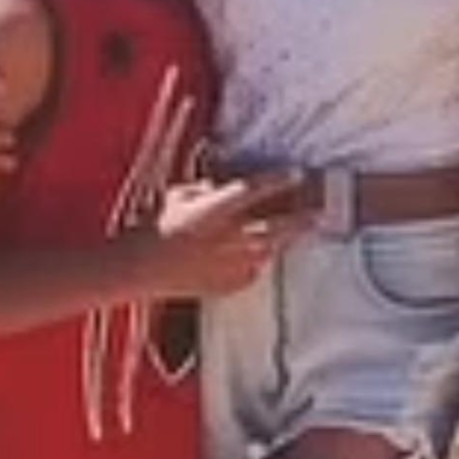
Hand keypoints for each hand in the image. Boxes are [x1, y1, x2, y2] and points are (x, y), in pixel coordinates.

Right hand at [143, 172, 311, 297]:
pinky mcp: (226, 286)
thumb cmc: (155, 226)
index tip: (300, 172)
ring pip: (268, 251)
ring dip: (284, 241)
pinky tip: (253, 255)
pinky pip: (251, 271)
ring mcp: (227, 265)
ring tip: (300, 231)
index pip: (253, 190)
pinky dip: (256, 261)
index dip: (279, 180)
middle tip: (322, 213)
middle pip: (274, 228)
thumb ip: (208, 189)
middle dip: (302, 220)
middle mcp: (225, 238)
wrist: (137, 269)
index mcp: (213, 210)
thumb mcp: (180, 195)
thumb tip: (224, 183)